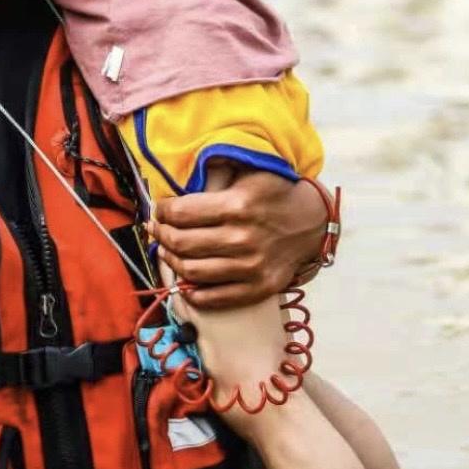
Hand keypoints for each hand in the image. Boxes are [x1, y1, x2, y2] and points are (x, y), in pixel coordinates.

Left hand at [149, 164, 325, 310]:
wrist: (311, 222)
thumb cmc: (274, 193)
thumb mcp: (249, 170)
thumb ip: (216, 170)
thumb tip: (177, 176)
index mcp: (238, 205)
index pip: (182, 213)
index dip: (162, 211)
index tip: (159, 210)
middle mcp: (243, 238)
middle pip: (182, 243)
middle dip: (161, 235)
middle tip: (156, 229)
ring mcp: (251, 267)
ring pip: (192, 271)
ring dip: (171, 261)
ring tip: (166, 250)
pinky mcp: (259, 288)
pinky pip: (215, 298)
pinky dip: (193, 292)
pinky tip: (184, 281)